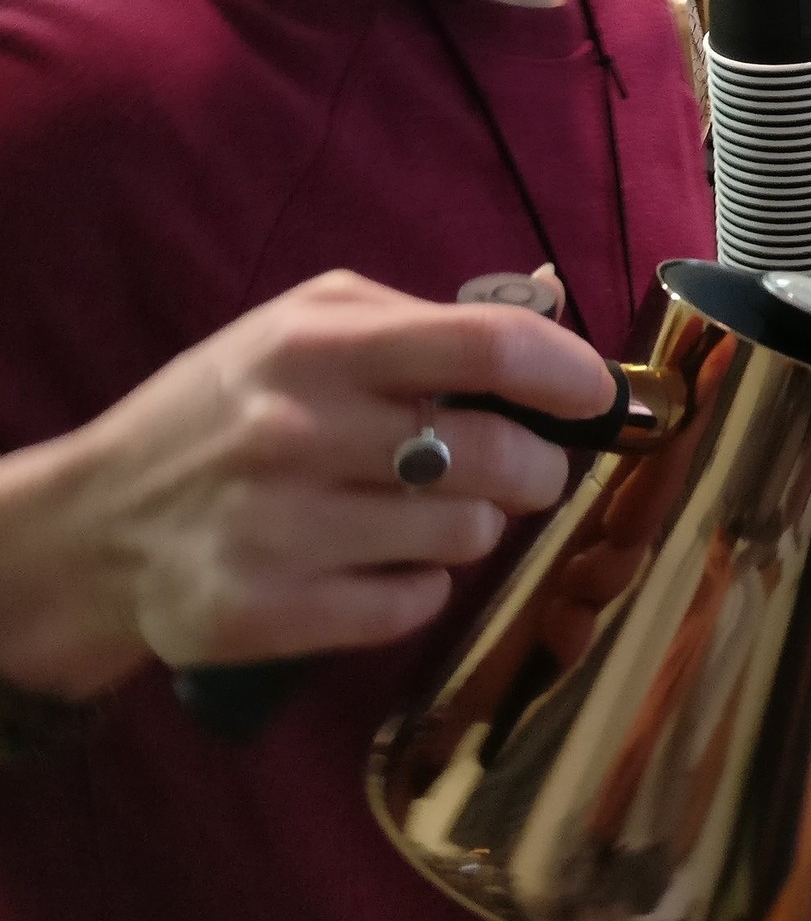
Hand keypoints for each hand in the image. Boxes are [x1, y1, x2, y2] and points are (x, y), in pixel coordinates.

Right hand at [0, 271, 616, 698]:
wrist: (98, 521)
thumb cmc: (231, 408)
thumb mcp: (309, 326)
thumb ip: (430, 320)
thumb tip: (556, 309)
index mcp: (321, 343)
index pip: (488, 346)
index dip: (570, 373)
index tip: (601, 396)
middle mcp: (297, 428)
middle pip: (498, 456)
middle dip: (535, 468)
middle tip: (517, 468)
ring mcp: (278, 525)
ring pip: (466, 535)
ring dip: (468, 527)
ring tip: (417, 510)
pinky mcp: (262, 611)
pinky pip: (412, 604)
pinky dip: (413, 587)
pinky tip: (369, 562)